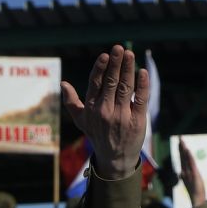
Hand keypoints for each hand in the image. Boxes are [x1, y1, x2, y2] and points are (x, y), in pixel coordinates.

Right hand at [60, 45, 147, 180]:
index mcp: (92, 108)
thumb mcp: (81, 121)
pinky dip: (142, 86)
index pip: (96, 84)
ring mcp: (122, 116)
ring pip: (125, 88)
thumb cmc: (98, 135)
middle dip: (115, 64)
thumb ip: (72, 102)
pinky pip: (140, 100)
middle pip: (111, 82)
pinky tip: (143, 72)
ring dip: (128, 69)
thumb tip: (63, 84)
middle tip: (119, 48)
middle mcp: (105, 111)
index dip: (100, 68)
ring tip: (130, 54)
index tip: (105, 55)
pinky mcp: (137, 121)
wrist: (115, 159)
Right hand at [179, 140, 206, 207]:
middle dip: (181, 147)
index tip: (180, 143)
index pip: (183, 159)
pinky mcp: (193, 174)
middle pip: (182, 157)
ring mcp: (189, 172)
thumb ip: (185, 176)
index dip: (181, 151)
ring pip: (185, 159)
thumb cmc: (195, 191)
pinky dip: (189, 157)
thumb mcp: (191, 182)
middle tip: (179, 138)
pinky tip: (187, 150)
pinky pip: (191, 163)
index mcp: (185, 171)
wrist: (197, 199)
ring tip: (182, 141)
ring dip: (184, 150)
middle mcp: (186, 170)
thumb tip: (180, 173)